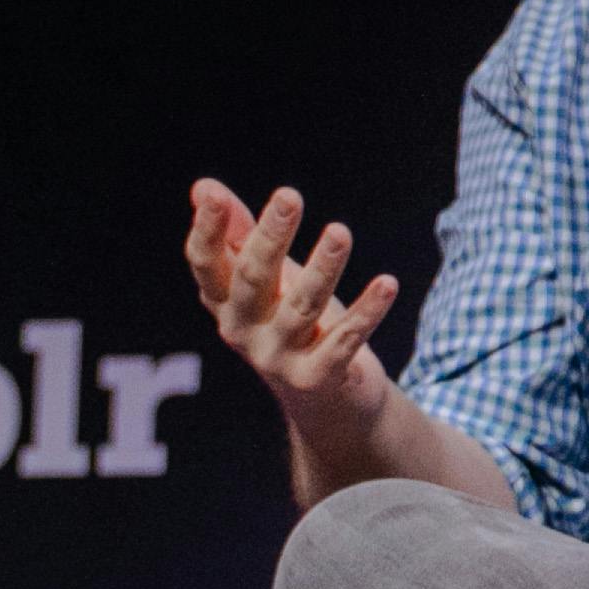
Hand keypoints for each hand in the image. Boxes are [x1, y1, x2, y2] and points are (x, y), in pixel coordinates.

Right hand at [186, 179, 399, 433]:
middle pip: (253, 279)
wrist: (325, 401)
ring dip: (322, 269)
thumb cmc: (288, 322)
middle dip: (270, 238)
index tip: (214, 196)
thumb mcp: (264, 278)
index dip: (207, 230)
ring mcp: (278, 358)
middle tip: (289, 196)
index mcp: (225, 302)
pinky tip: (387, 283)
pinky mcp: (318, 378)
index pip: (207, 264)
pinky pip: (344, 342)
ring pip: (301, 308)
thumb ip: (237, 235)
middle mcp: (243, 331)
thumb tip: (202, 186)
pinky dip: (367, 312)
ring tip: (340, 232)